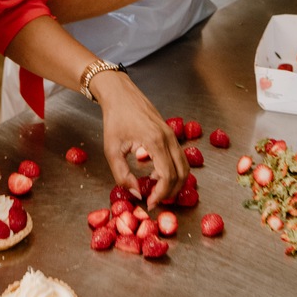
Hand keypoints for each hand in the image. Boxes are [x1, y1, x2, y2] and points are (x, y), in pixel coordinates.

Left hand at [90, 70, 188, 207]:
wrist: (120, 93)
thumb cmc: (114, 118)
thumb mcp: (112, 149)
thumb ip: (122, 175)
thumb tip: (136, 194)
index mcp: (155, 141)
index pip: (168, 176)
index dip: (161, 194)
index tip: (149, 203)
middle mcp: (168, 138)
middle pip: (182, 173)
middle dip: (171, 192)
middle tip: (156, 201)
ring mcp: (172, 134)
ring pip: (184, 165)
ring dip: (175, 182)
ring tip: (157, 190)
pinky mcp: (170, 133)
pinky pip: (179, 156)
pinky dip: (173, 170)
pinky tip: (156, 174)